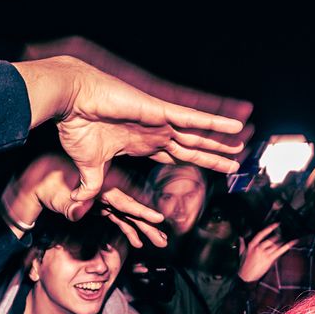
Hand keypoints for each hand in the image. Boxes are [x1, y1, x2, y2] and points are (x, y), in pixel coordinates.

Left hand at [6, 153, 169, 248]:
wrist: (39, 179)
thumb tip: (77, 214)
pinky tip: (137, 242)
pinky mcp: (101, 206)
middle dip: (149, 226)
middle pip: (132, 210)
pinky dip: (128, 230)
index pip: (124, 201)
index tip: (158, 219)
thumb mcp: (56, 195)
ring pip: (128, 216)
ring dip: (143, 230)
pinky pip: (119, 219)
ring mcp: (104, 199)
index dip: (142, 211)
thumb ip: (69, 206)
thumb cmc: (48, 183)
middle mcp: (107, 191)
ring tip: (159, 243)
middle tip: (163, 241)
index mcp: (100, 186)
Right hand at [15, 55, 245, 205]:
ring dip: (221, 142)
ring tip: (244, 145)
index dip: (194, 163)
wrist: (69, 103)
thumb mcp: (89, 168)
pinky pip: (194, 119)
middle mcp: (155, 131)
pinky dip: (215, 123)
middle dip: (214, 155)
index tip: (209, 170)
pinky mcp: (159, 111)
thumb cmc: (76, 128)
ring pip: (199, 135)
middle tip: (236, 163)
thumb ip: (91, 188)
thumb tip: (77, 210)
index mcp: (142, 143)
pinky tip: (236, 127)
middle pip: (192, 147)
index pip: (176, 156)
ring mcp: (160, 121)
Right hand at [237, 223, 297, 283]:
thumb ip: (241, 244)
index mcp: (252, 245)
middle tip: (281, 238)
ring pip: (276, 245)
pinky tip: (292, 242)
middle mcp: (258, 248)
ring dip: (281, 244)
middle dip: (277, 239)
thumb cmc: (243, 266)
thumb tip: (240, 238)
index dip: (270, 228)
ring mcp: (264, 254)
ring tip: (284, 243)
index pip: (262, 234)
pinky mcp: (269, 259)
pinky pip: (280, 251)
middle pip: (271, 240)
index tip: (276, 224)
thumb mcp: (241, 253)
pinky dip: (287, 246)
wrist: (246, 276)